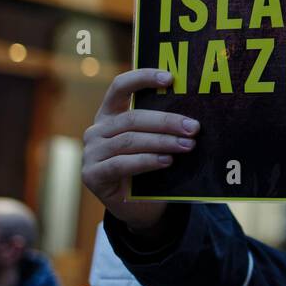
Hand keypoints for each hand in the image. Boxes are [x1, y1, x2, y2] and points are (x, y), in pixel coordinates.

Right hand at [81, 68, 199, 230]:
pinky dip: (147, 161)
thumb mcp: (154, 143)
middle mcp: (97, 130)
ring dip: (162, 142)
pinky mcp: (93, 175)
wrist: (139, 208)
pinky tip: (167, 161)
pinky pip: (122, 164)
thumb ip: (162, 128)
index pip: (120, 87)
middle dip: (166, 121)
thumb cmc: (150, 169)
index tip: (170, 78)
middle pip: (132, 118)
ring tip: (187, 145)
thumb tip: (192, 115)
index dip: (143, 78)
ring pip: (130, 141)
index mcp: (109, 115)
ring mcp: (91, 153)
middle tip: (193, 127)